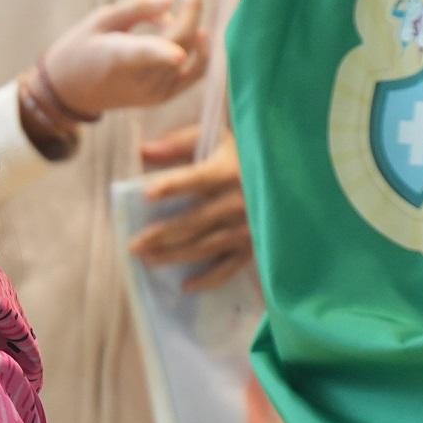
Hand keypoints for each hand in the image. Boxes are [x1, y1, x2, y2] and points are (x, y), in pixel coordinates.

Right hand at [44, 0, 209, 123]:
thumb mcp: (99, 19)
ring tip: (183, 7)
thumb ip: (136, 7)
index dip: (164, 52)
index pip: (145, 54)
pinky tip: (200, 33)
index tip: (183, 47)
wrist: (71, 91)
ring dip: (194, 27)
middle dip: (192, 9)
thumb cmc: (82, 48)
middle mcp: (140, 80)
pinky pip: (195, 74)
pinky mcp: (163, 98)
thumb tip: (170, 0)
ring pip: (192, 55)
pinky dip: (202, 53)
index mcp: (117, 57)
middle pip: (181, 42)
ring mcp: (154, 92)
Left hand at [130, 134, 252, 291]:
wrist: (288, 170)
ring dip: (175, 256)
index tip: (146, 195)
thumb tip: (144, 152)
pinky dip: (209, 279)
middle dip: (161, 235)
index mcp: (230, 170)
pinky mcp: (255, 244)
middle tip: (134, 245)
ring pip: (206, 246)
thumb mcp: (217, 136)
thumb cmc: (245, 149)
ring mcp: (249, 226)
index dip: (173, 187)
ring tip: (148, 260)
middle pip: (195, 221)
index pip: (197, 179)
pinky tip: (185, 286)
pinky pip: (231, 266)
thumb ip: (180, 143)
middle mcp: (241, 201)